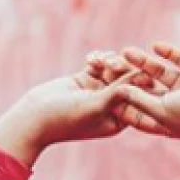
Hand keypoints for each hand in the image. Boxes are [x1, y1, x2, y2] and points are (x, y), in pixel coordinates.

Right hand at [0, 54, 148, 165]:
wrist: (35, 116)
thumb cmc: (66, 118)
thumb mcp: (96, 105)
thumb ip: (119, 91)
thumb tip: (144, 76)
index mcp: (117, 121)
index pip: (136, 99)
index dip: (140, 85)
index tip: (142, 74)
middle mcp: (110, 107)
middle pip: (126, 81)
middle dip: (122, 70)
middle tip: (114, 63)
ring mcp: (97, 92)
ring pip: (113, 69)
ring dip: (108, 61)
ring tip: (99, 61)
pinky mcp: (85, 79)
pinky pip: (99, 63)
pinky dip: (97, 58)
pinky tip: (90, 59)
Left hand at [106, 43, 179, 141]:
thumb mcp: (161, 110)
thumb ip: (139, 101)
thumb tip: (117, 92)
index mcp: (167, 122)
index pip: (139, 114)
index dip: (122, 105)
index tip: (103, 96)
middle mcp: (176, 105)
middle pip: (146, 91)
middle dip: (129, 80)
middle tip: (109, 68)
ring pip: (160, 73)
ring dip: (143, 62)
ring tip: (126, 50)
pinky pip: (179, 58)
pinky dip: (168, 52)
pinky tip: (154, 45)